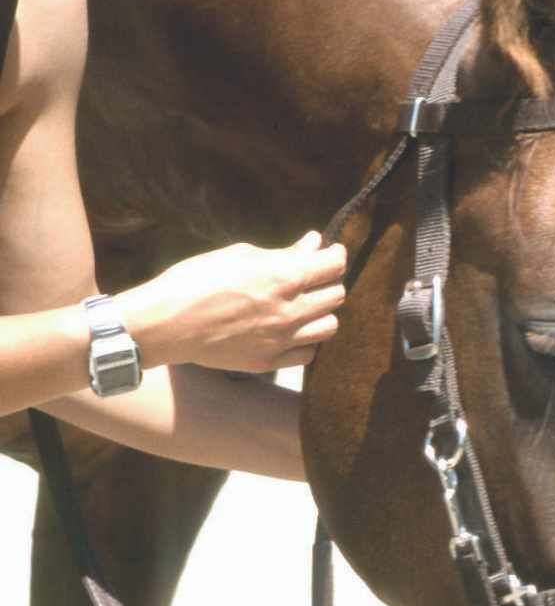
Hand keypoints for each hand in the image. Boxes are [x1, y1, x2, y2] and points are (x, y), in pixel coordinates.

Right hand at [119, 232, 347, 371]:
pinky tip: (293, 331)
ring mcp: (283, 339)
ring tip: (305, 306)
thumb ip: (283, 252)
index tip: (330, 251)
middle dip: (328, 282)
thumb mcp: (240, 256)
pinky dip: (307, 341)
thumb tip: (312, 244)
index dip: (336, 255)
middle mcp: (291, 310)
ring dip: (322, 313)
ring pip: (330, 326)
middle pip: (337, 295)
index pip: (333, 265)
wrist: (166, 324)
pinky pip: (309, 353)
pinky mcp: (271, 362)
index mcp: (283, 277)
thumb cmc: (196, 281)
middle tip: (313, 277)